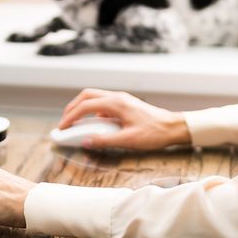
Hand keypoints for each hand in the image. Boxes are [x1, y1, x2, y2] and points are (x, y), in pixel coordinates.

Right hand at [58, 88, 189, 150]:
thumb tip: (86, 142)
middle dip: (72, 107)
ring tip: (75, 123)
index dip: (71, 116)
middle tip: (65, 122)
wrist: (174, 127)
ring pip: (95, 97)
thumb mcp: (129, 140)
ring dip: (82, 108)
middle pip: (87, 95)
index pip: (85, 106)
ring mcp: (121, 99)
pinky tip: (95, 125)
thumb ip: (105, 141)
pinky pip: (103, 103)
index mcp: (116, 103)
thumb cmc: (155, 133)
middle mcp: (117, 97)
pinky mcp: (125, 104)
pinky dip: (93, 111)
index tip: (62, 127)